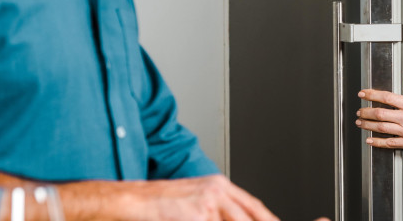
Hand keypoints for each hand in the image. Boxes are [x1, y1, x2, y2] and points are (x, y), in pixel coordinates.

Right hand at [129, 175, 278, 220]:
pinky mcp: (200, 214)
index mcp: (219, 185)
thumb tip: (236, 217)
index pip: (253, 205)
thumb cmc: (162, 203)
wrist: (135, 200)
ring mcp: (209, 202)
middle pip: (249, 216)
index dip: (267, 218)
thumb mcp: (195, 200)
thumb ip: (217, 210)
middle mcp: (217, 190)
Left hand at [356, 76, 402, 152]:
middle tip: (359, 111)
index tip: (363, 94)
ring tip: (360, 124)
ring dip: (368, 125)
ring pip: (382, 128)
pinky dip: (378, 142)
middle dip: (366, 112)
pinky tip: (370, 140)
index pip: (386, 97)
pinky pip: (390, 143)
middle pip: (380, 113)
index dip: (371, 95)